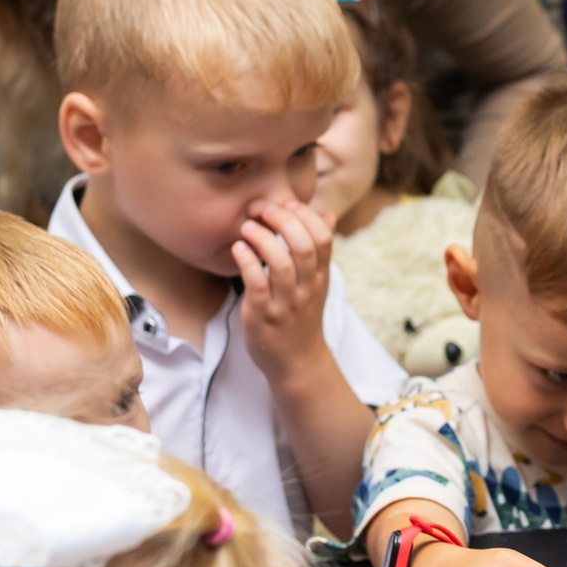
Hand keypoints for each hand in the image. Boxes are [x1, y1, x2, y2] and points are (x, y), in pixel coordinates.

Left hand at [234, 199, 335, 379]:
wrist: (297, 363)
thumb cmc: (301, 317)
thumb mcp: (318, 283)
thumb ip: (320, 250)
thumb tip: (328, 214)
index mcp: (320, 277)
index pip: (323, 238)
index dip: (306, 215)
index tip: (287, 203)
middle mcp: (307, 289)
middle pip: (304, 246)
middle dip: (283, 220)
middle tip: (262, 209)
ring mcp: (286, 304)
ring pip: (281, 264)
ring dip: (262, 238)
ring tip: (247, 226)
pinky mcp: (263, 317)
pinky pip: (257, 286)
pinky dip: (248, 263)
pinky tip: (238, 249)